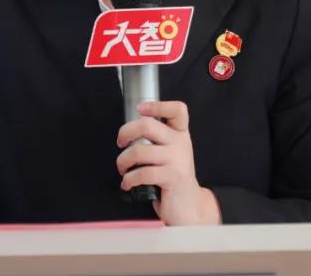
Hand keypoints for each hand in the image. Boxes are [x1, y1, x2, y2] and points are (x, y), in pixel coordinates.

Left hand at [116, 100, 221, 225]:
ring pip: (139, 150)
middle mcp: (180, 143)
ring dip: (123, 161)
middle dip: (125, 132)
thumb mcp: (170, 153)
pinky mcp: (173, 177)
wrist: (189, 206)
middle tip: (120, 143)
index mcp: (180, 134)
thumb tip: (129, 132)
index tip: (140, 108)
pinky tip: (127, 183)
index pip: (177, 110)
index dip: (157, 105)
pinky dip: (128, 179)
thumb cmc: (173, 178)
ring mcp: (178, 160)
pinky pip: (142, 173)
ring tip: (123, 169)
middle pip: (147, 125)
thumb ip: (157, 139)